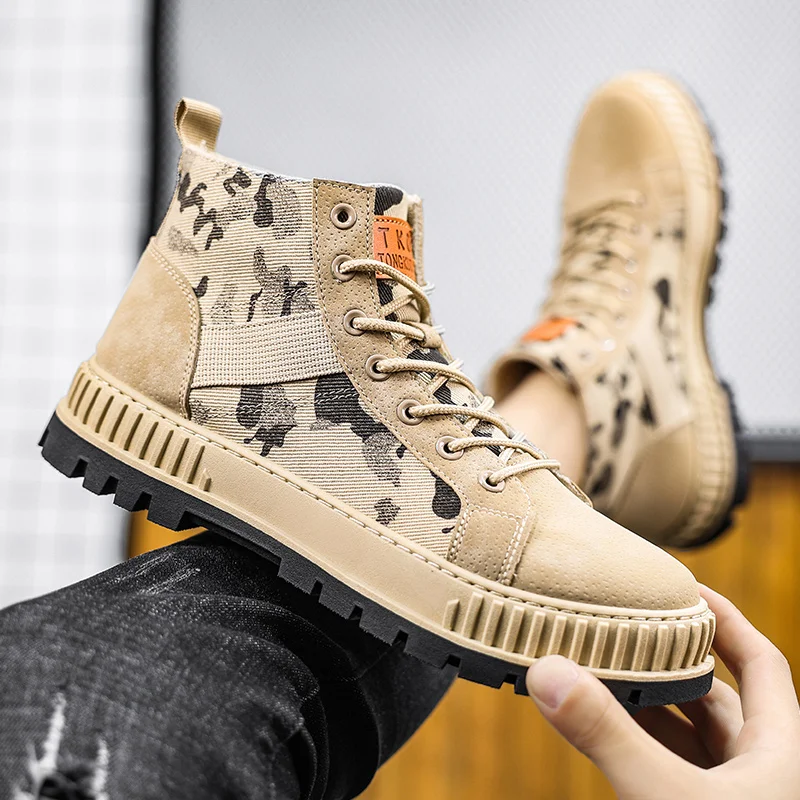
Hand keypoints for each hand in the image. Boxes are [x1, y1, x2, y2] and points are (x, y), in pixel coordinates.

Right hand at [527, 586, 799, 798]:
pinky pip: (669, 773)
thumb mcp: (669, 799)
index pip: (761, 663)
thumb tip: (547, 672)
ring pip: (689, 739)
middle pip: (715, 696)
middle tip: (619, 625)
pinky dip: (639, 749)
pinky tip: (605, 735)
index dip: (727, 620)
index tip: (685, 586)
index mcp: (782, 752)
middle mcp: (761, 773)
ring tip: (601, 670)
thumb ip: (608, 737)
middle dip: (668, 659)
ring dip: (647, 705)